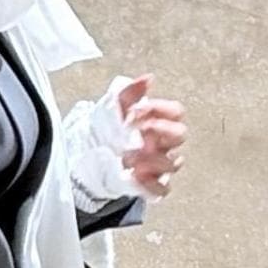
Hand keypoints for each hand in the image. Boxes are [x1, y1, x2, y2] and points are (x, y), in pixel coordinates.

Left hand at [116, 72, 187, 197]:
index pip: (176, 112)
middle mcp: (163, 143)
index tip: (135, 112)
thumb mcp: (113, 106)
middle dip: (161, 131)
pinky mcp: (151, 185)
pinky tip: (134, 174)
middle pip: (180, 135)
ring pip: (173, 162)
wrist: (87, 156)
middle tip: (139, 131)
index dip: (159, 109)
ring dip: (150, 158)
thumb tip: (148, 79)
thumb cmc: (105, 130)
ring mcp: (159, 165)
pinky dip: (151, 183)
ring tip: (126, 157)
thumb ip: (130, 92)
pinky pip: (163, 188)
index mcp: (159, 121)